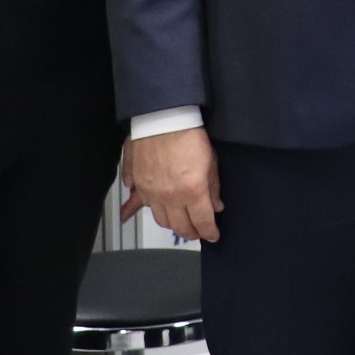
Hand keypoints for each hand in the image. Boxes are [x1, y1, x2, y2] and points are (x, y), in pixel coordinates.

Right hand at [125, 126, 221, 242]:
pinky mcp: (138, 184)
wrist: (163, 119)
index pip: (203, 222)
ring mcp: (152, 192)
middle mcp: (170, 196)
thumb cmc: (189, 136)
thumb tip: (216, 206)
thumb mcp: (211, 162)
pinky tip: (144, 213)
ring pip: (161, 220)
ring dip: (173, 224)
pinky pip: (141, 205)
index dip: (210, 232)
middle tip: (198, 232)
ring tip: (181, 223)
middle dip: (192, 233)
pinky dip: (145, 210)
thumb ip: (213, 188)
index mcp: (193, 191)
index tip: (213, 235)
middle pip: (180, 227)